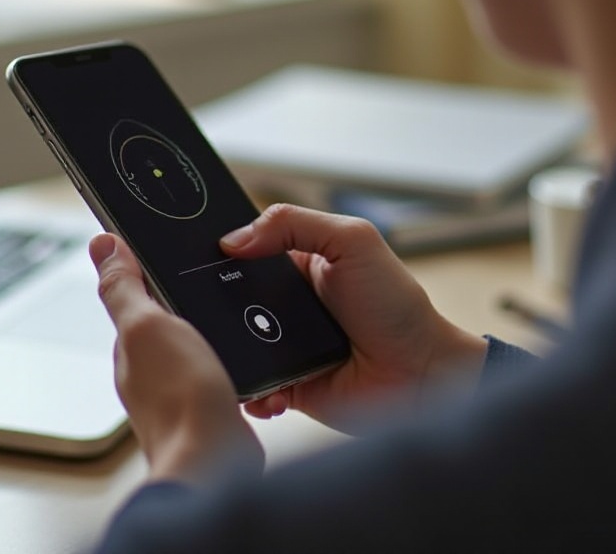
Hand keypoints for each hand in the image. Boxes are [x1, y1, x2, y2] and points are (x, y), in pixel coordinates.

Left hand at [90, 233, 263, 483]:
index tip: (160, 240)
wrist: (214, 459)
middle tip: (203, 267)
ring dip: (207, 324)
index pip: (133, 293)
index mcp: (131, 343)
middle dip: (180, 293)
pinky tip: (242, 348)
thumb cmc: (179, 397)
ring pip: (194, 339)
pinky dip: (228, 351)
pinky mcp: (211, 402)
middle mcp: (150, 366)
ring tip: (226, 305)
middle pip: (164, 316)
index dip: (144, 265)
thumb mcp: (146, 325)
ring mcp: (180, 386)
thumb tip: (101, 243)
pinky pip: (218, 364)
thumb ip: (124, 288)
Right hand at [220, 204, 486, 432]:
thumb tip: (233, 240)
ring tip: (227, 352)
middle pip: (231, 299)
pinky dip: (250, 391)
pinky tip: (264, 389)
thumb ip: (294, 224)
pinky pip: (252, 388)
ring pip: (235, 344)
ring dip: (227, 350)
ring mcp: (285, 346)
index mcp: (298, 262)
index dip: (221, 252)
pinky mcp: (287, 386)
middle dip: (213, 305)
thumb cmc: (396, 303)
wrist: (422, 373)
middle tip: (199, 309)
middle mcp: (286, 303)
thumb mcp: (352, 240)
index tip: (193, 256)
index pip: (247, 250)